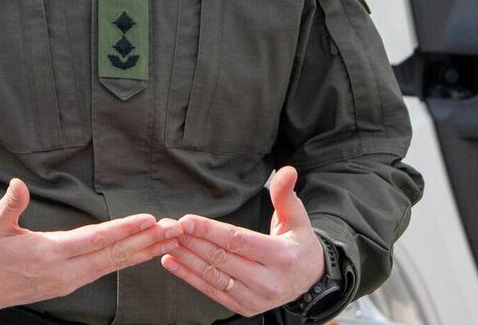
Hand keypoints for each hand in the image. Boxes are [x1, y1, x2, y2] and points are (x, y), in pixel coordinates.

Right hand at [0, 178, 182, 312]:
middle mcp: (64, 271)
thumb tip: (18, 183)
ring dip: (141, 252)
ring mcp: (68, 281)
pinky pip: (104, 271)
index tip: (147, 220)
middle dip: (145, 242)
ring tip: (166, 240)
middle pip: (112, 256)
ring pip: (112, 265)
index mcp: (48, 254)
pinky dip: (125, 260)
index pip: (93, 240)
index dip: (122, 229)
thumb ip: (9, 205)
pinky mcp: (69, 284)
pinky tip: (140, 253)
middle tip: (173, 230)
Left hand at [158, 165, 325, 316]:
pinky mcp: (247, 308)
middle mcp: (269, 282)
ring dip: (186, 259)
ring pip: (214, 277)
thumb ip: (285, 195)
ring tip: (165, 242)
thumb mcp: (297, 218)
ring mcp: (257, 299)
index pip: (238, 241)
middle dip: (192, 241)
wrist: (311, 281)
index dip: (209, 230)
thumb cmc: (299, 243)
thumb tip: (287, 170)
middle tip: (168, 227)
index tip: (185, 219)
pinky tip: (171, 263)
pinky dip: (190, 278)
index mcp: (282, 257)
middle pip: (221, 258)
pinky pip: (213, 292)